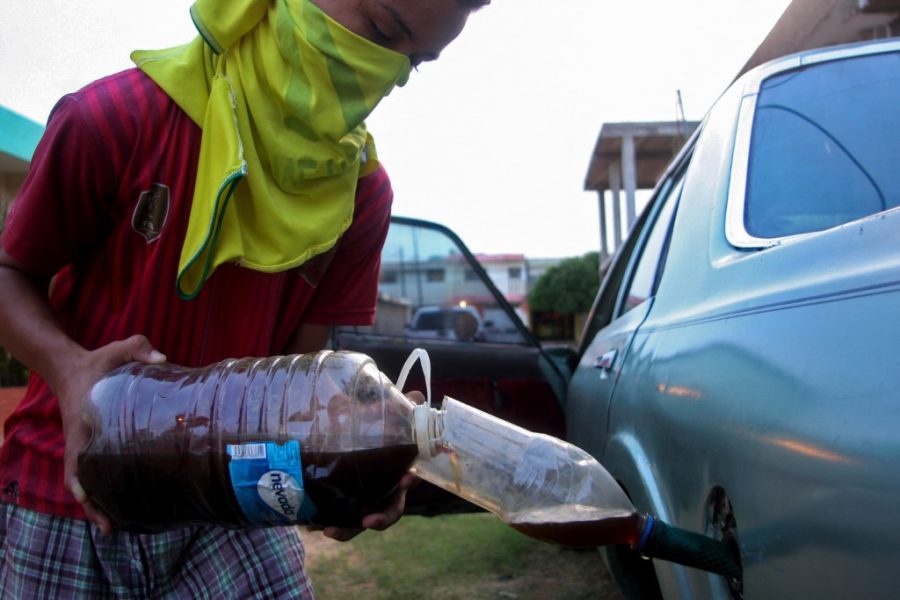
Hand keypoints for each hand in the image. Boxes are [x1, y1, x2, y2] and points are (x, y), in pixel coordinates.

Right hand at [56, 335, 165, 534]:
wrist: (72, 367)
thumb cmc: (98, 361)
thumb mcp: (117, 349)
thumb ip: (138, 348)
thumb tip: (162, 359)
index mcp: (83, 420)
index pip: (76, 453)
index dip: (80, 477)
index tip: (86, 496)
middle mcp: (80, 439)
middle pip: (79, 479)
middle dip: (91, 505)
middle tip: (109, 528)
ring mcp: (84, 446)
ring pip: (85, 482)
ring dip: (96, 505)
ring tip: (113, 528)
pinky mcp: (92, 447)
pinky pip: (93, 473)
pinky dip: (100, 492)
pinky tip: (119, 507)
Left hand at [320, 390, 425, 541]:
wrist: (347, 440)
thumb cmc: (372, 431)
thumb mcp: (379, 416)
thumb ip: (393, 407)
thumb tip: (415, 395)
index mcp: (396, 471)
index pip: (409, 479)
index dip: (409, 480)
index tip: (407, 477)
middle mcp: (384, 491)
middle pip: (390, 510)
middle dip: (382, 518)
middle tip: (370, 521)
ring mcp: (366, 502)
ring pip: (362, 522)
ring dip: (349, 530)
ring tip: (331, 531)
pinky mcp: (346, 507)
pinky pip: (339, 519)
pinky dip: (328, 523)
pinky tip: (310, 526)